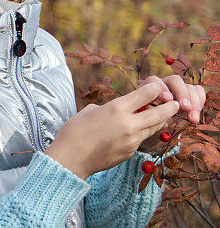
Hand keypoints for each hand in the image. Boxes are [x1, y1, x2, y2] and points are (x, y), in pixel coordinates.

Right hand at [44, 82, 179, 178]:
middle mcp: (129, 124)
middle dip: (169, 106)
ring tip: (162, 115)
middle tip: (175, 103)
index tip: (158, 86)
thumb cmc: (74, 131)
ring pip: (155, 128)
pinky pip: (142, 139)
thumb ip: (108, 108)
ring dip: (160, 120)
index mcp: (117, 108)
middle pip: (159, 113)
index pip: (146, 94)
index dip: (155, 88)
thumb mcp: (90, 111)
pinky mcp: (130, 152)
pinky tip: (139, 131)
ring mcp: (132, 140)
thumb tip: (118, 110)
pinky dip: (143, 133)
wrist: (70, 158)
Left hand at [137, 75, 205, 151]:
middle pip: (175, 80)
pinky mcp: (189, 93)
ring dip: (193, 102)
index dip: (162, 88)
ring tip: (192, 119)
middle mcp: (164, 84)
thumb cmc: (146, 121)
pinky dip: (200, 100)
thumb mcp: (145, 118)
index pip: (154, 81)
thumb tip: (154, 109)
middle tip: (185, 107)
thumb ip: (149, 111)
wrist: (153, 125)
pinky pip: (198, 91)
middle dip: (181, 93)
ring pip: (189, 87)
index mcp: (148, 87)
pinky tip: (195, 113)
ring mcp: (177, 88)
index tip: (167, 99)